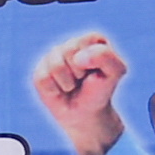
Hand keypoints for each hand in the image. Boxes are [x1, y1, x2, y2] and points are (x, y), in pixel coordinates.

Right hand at [34, 29, 131, 154]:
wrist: (86, 114)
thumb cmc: (100, 91)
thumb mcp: (115, 72)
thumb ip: (105, 57)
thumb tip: (77, 58)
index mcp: (91, 40)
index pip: (87, 42)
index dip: (93, 61)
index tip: (97, 72)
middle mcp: (70, 44)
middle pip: (68, 50)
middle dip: (78, 72)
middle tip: (82, 80)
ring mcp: (52, 57)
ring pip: (55, 66)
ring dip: (67, 83)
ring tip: (71, 86)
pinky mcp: (40, 71)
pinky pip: (43, 79)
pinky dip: (54, 90)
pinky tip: (59, 91)